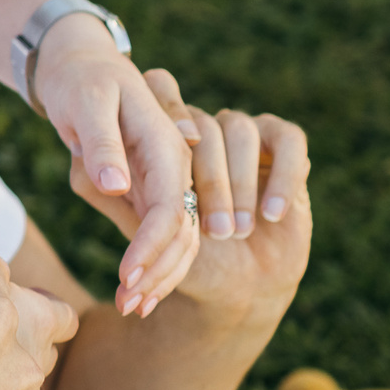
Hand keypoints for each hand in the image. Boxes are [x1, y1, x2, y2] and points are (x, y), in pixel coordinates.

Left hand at [29, 15, 195, 314]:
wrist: (81, 65)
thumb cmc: (81, 82)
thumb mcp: (87, 104)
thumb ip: (102, 144)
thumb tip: (118, 187)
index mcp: (166, 144)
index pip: (166, 206)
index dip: (150, 246)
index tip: (126, 278)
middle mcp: (178, 163)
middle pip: (182, 229)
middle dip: (159, 272)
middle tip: (127, 306)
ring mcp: (174, 175)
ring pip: (183, 236)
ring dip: (162, 275)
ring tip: (130, 307)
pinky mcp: (165, 184)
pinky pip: (172, 229)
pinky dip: (161, 262)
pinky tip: (138, 289)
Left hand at [71, 71, 312, 325]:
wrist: (239, 288)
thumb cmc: (176, 259)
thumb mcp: (135, 229)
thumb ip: (106, 197)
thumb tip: (99, 172)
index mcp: (158, 135)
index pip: (160, 100)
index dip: (162, 122)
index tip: (169, 161)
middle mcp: (202, 131)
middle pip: (201, 129)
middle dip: (204, 184)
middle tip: (207, 236)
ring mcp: (245, 140)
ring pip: (241, 132)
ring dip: (236, 185)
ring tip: (230, 234)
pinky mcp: (284, 153)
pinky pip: (290, 142)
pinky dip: (282, 175)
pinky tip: (271, 216)